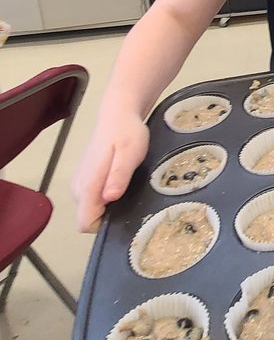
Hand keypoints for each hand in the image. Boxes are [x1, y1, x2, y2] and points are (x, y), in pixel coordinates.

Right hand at [72, 115, 148, 232]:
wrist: (118, 115)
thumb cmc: (126, 133)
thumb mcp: (129, 154)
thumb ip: (119, 176)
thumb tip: (109, 198)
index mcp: (87, 185)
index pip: (85, 223)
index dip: (104, 224)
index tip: (122, 209)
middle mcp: (78, 188)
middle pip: (89, 218)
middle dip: (109, 213)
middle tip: (129, 192)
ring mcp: (79, 184)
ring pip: (91, 209)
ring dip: (108, 204)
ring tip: (126, 183)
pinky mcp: (84, 179)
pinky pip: (92, 200)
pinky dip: (105, 196)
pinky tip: (119, 179)